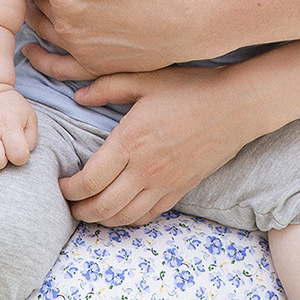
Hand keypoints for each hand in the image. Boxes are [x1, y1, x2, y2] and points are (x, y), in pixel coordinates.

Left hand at [20, 0, 190, 73]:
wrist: (187, 18)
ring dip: (37, 17)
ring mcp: (78, 47)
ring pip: (44, 30)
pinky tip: (35, 53)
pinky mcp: (96, 64)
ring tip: (34, 6)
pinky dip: (44, 60)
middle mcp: (62, 22)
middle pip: (38, 1)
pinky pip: (59, 67)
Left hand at [62, 65, 256, 225]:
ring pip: (123, 217)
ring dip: (101, 220)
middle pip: (101, 206)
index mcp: (131, 141)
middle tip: (69, 205)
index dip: (69, 189)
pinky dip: (129, 221)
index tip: (61, 184)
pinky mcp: (180, 189)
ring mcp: (164, 183)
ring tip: (90, 212)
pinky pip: (148, 216)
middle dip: (79, 210)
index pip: (89, 180)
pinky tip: (122, 213)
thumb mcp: (147, 79)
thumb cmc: (192, 88)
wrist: (237, 106)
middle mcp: (144, 168)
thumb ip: (109, 86)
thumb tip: (78, 96)